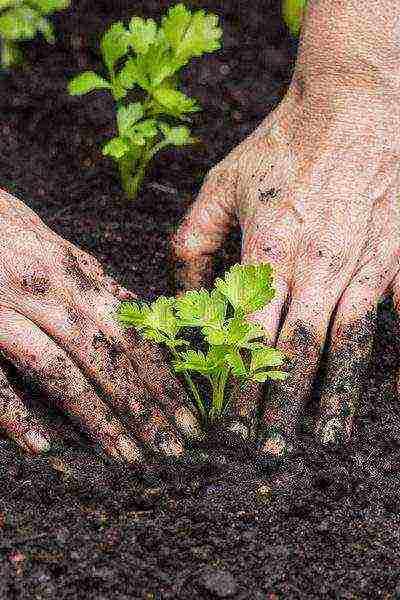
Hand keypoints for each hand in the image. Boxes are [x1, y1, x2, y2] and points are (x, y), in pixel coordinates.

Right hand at [0, 188, 201, 462]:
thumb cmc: (9, 235)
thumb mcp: (58, 251)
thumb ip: (94, 286)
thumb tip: (139, 318)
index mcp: (75, 273)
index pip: (133, 333)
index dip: (164, 378)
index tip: (189, 418)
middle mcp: (47, 289)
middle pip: (108, 356)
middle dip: (145, 406)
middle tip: (173, 448)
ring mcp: (5, 308)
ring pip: (60, 370)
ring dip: (97, 417)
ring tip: (127, 457)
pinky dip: (17, 414)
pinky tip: (42, 446)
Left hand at [171, 0, 399, 462]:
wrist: (354, 102)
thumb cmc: (284, 142)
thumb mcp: (222, 183)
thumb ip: (193, 238)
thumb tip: (180, 290)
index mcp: (268, 250)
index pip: (248, 334)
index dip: (237, 382)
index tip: (228, 422)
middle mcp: (316, 266)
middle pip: (297, 351)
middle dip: (281, 405)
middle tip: (269, 450)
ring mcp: (363, 263)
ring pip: (347, 344)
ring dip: (334, 396)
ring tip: (324, 438)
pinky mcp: (396, 256)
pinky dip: (396, 359)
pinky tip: (392, 398)